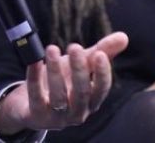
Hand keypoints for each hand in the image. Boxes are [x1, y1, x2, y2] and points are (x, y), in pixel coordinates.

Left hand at [0, 32, 128, 134]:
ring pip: (58, 96)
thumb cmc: (63, 82)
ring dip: (55, 71)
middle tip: (74, 46)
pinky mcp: (36, 115)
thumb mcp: (82, 66)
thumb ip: (102, 52)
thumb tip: (124, 36)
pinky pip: (36, 96)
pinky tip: (35, 61)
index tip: (100, 54)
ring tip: (52, 48)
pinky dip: (35, 77)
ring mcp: (56, 117)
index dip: (102, 73)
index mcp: (91, 100)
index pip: (101, 90)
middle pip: (81, 93)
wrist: (30, 104)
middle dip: (79, 69)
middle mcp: (77, 112)